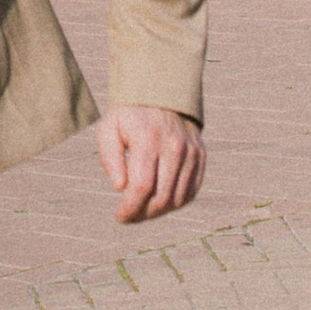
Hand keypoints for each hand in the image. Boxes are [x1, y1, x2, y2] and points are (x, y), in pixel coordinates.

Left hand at [98, 103, 204, 223]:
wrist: (161, 93)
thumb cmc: (129, 116)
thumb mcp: (109, 129)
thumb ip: (110, 158)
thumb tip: (120, 187)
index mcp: (148, 139)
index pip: (142, 187)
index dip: (130, 208)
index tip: (120, 217)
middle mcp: (174, 146)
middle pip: (161, 197)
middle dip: (142, 214)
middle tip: (129, 216)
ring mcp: (191, 152)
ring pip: (178, 199)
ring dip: (158, 212)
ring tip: (142, 209)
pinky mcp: (201, 156)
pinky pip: (191, 192)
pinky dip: (175, 203)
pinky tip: (160, 201)